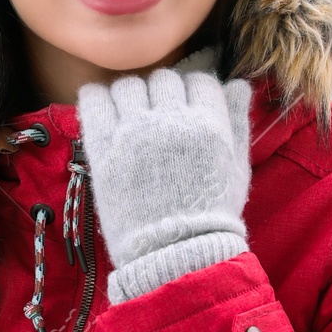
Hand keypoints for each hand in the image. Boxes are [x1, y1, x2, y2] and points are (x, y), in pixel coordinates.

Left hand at [77, 67, 251, 302]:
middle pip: (164, 79)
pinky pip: (94, 100)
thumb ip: (237, 122)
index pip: (200, 80)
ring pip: (129, 84)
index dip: (194, 92)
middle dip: (163, 94)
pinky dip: (97, 98)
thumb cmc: (210, 213)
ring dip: (132, 96)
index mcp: (208, 124)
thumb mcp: (236, 168)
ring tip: (132, 117)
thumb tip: (238, 83)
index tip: (186, 108)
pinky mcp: (103, 147)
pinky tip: (103, 108)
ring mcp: (134, 132)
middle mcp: (171, 120)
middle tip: (159, 116)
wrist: (174, 252)